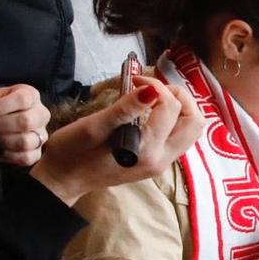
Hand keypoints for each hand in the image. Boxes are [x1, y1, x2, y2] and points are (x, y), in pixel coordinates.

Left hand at [0, 81, 49, 166]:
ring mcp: (41, 134)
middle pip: (26, 121)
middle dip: (0, 125)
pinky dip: (8, 155)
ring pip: (26, 141)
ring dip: (3, 141)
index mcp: (30, 95)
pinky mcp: (37, 153)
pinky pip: (26, 157)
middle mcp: (41, 114)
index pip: (23, 99)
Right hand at [31, 77, 201, 205]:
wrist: (63, 180)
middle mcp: (161, 159)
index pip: (171, 107)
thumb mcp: (93, 127)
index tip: (134, 79)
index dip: (156, 85)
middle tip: (153, 88)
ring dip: (179, 108)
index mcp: (146, 151)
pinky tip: (151, 111)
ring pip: (191, 130)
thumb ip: (125, 109)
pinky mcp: (157, 162)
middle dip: (179, 97)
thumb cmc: (71, 153)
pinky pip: (179, 136)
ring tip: (153, 98)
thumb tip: (152, 90)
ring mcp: (161, 163)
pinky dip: (173, 119)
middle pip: (195, 121)